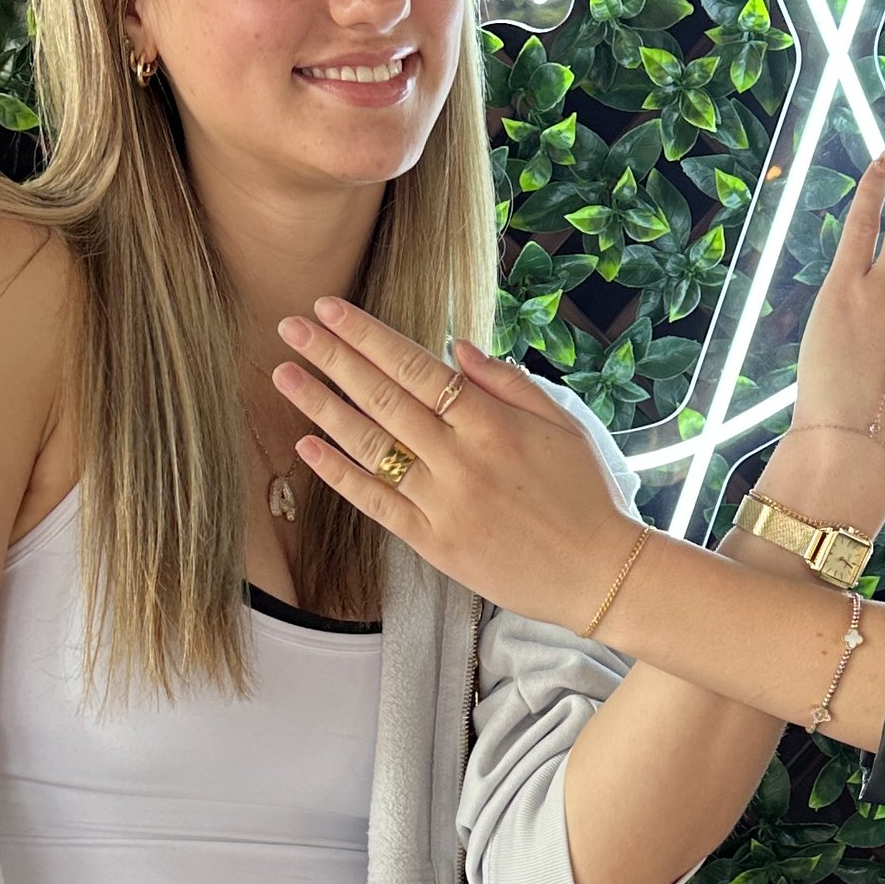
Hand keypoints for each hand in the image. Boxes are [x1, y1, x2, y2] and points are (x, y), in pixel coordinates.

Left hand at [274, 299, 644, 634]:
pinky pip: (376, 503)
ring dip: (321, 407)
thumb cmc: (586, 495)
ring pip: (371, 446)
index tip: (329, 309)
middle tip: (290, 328)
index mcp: (493, 423)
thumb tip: (456, 347)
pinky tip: (308, 447)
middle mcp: (461, 459)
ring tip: (284, 376)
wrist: (600, 574)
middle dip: (332, 358)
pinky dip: (340, 474)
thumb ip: (507, 383)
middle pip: (383, 398)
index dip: (367, 337)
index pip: (415, 367)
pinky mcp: (434, 543)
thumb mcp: (562, 424)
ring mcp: (443, 502)